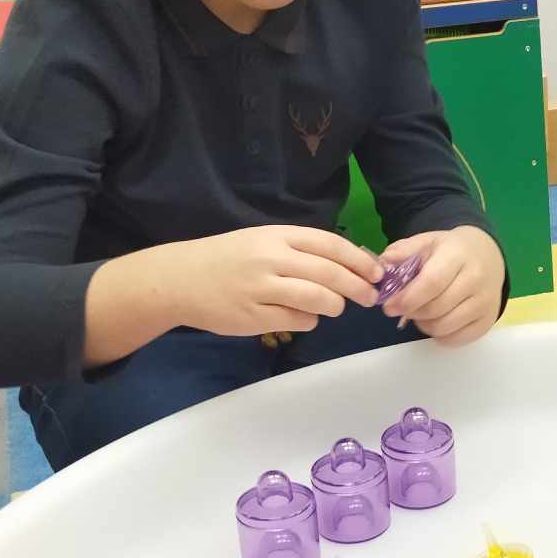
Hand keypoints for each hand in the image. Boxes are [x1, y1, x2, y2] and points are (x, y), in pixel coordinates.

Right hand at [166, 226, 383, 335]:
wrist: (179, 279)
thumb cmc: (227, 259)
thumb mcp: (261, 241)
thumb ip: (299, 250)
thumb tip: (347, 265)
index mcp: (277, 236)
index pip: (329, 244)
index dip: (358, 260)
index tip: (377, 272)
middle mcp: (271, 258)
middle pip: (329, 273)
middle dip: (357, 287)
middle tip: (371, 297)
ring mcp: (261, 288)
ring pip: (317, 298)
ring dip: (335, 305)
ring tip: (335, 308)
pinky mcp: (254, 316)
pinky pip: (297, 321)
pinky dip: (309, 321)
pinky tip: (305, 318)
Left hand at [379, 225, 504, 345]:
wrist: (488, 255)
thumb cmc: (451, 250)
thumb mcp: (427, 241)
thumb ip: (403, 251)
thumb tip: (383, 265)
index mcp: (458, 255)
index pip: (431, 283)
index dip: (407, 298)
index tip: (389, 305)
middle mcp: (476, 279)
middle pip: (436, 308)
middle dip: (411, 312)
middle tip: (403, 308)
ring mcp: (485, 302)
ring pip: (444, 327)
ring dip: (424, 324)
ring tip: (421, 312)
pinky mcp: (488, 320)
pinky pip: (456, 339)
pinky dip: (440, 335)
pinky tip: (437, 320)